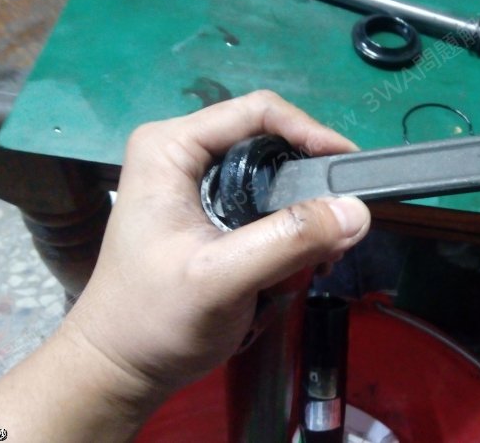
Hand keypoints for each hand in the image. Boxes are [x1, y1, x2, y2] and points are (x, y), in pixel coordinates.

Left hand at [64, 90, 370, 396]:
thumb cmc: (154, 320)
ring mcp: (199, 184)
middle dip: (312, 185)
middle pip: (273, 143)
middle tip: (343, 225)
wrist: (122, 367)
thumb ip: (289, 241)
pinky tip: (305, 264)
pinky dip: (293, 234)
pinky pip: (269, 207)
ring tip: (325, 256)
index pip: (258, 111)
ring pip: (277, 178)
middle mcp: (185, 154)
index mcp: (171, 147)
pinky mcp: (212, 213)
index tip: (351, 170)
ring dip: (307, 217)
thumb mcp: (222, 278)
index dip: (312, 133)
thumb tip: (358, 211)